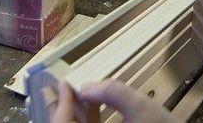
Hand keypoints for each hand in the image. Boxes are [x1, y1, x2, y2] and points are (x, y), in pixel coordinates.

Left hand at [46, 79, 176, 122]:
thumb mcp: (140, 107)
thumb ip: (113, 92)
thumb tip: (89, 86)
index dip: (62, 104)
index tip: (63, 84)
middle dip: (66, 108)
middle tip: (64, 88)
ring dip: (78, 114)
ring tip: (79, 93)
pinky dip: (90, 121)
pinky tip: (94, 106)